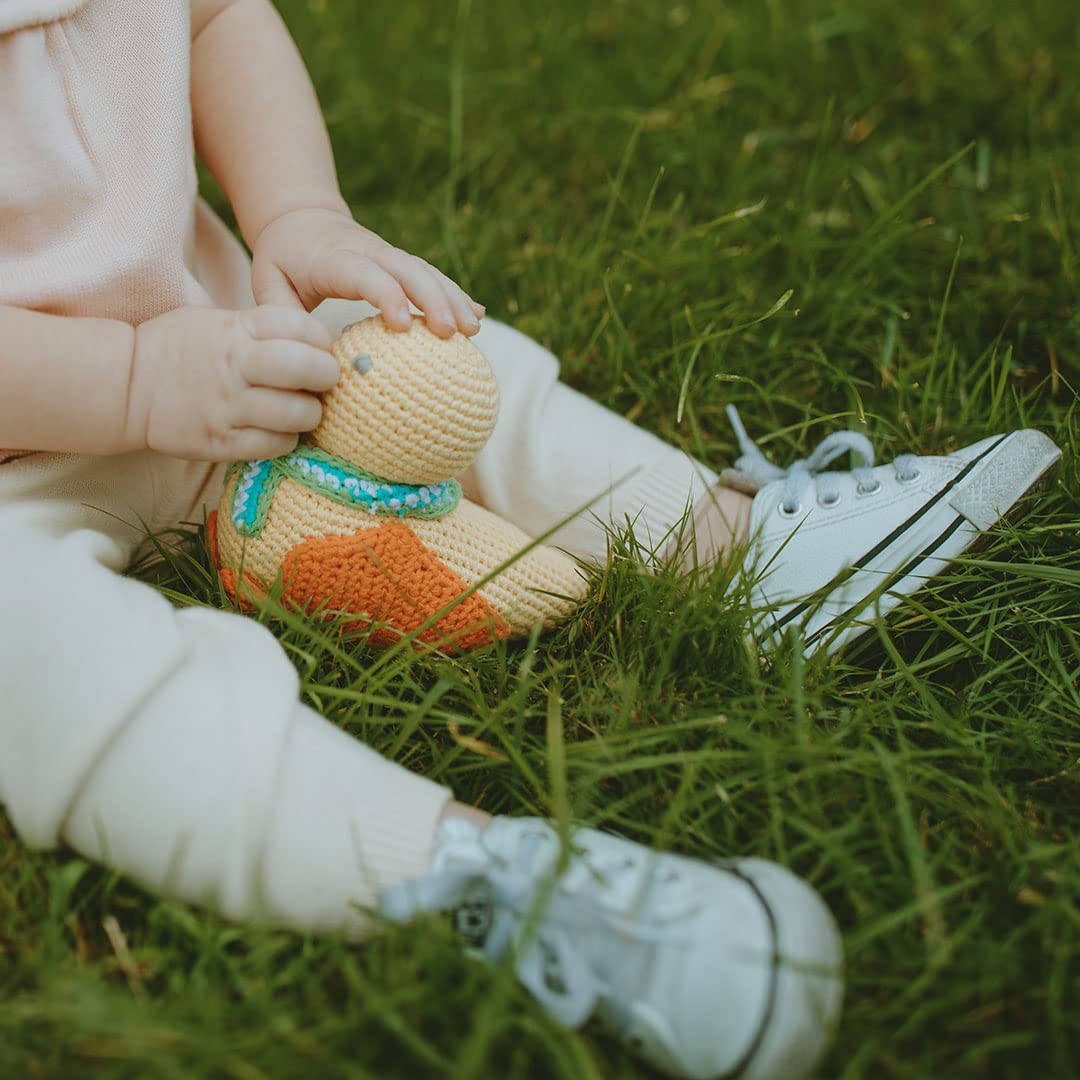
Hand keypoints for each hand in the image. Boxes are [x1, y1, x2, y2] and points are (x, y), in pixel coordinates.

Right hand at [127, 306, 338, 461]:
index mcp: (237, 328)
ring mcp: (228, 406)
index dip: (322, 340)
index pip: (301, 326)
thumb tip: (317, 345)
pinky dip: (287, 440)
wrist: (125, 385)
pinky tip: (279, 432)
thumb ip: (263, 329)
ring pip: (298, 414)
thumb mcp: (219, 321)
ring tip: (302, 411)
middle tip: (324, 383)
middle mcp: (235, 365)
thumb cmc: (180, 349)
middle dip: (327, 376)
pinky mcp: (222, 442)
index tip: (322, 350)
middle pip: (306, 368)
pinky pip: (276, 445)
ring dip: (311, 415)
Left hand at [250, 207, 484, 338]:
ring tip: (474, 329)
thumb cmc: (282, 257)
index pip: (364, 274)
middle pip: (408, 271)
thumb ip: (282, 316)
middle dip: (433, 299)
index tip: (403, 325)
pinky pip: (433, 276)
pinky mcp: (402, 263)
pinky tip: (478, 315)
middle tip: (452, 332)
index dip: (386, 295)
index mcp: (334, 258)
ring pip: (427, 272)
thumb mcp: (267, 282)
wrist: (300, 216)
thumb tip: (309, 354)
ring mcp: (390, 255)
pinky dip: (456, 294)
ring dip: (454, 298)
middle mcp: (369, 251)